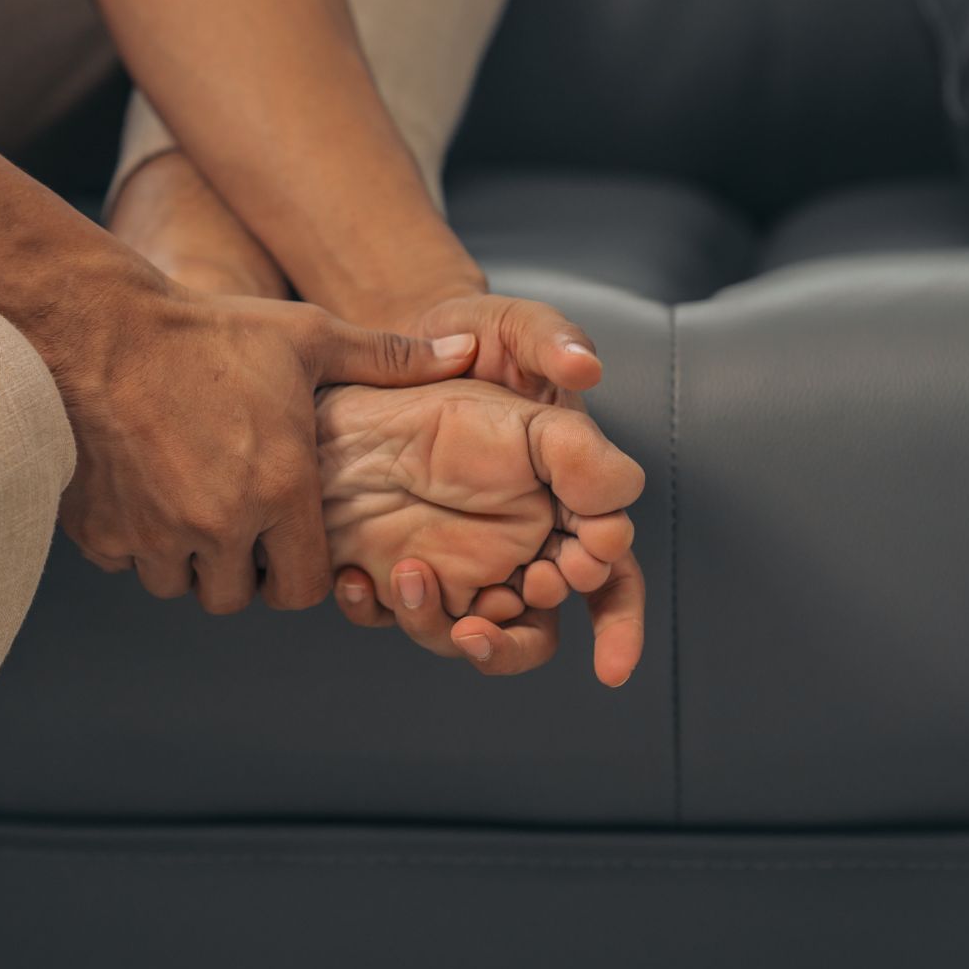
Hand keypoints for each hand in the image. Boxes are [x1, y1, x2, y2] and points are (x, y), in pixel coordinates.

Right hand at [52, 275, 477, 614]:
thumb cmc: (210, 330)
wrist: (102, 324)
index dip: (298, 570)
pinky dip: (129, 538)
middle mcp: (219, 524)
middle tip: (232, 519)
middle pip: (234, 597)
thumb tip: (465, 350)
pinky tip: (140, 488)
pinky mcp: (99, 529)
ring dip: (183, 558)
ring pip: (175, 584)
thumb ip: (389, 357)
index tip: (285, 535)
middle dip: (237, 570)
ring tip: (186, 501)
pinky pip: (122, 560)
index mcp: (279, 491)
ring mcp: (154, 532)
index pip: (303, 589)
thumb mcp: (308, 336)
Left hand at [379, 288, 625, 616]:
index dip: (613, 608)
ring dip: (444, 627)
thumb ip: (555, 344)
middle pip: (539, 630)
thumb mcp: (508, 330)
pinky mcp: (397, 572)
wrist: (369, 361)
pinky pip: (395, 616)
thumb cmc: (455, 345)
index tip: (582, 565)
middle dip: (519, 639)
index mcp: (565, 504)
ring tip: (408, 575)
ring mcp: (457, 566)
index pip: (612, 575)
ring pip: (469, 635)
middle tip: (492, 605)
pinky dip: (378, 610)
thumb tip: (588, 369)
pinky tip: (355, 577)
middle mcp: (518, 548)